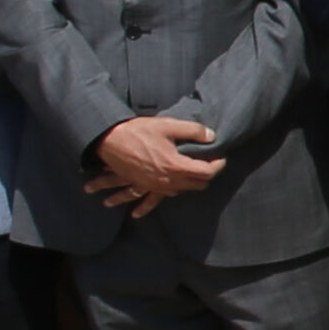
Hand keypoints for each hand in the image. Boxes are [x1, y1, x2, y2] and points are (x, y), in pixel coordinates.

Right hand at [87, 114, 221, 215]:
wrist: (107, 140)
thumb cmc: (137, 131)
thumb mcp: (167, 125)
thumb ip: (193, 131)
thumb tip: (212, 136)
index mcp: (175, 166)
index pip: (207, 172)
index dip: (218, 164)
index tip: (221, 156)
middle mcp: (166, 181)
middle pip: (197, 185)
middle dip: (206, 175)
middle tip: (209, 163)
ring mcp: (153, 186)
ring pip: (180, 192)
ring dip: (189, 184)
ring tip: (193, 175)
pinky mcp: (141, 186)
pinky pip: (151, 198)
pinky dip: (155, 200)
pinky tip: (150, 204)